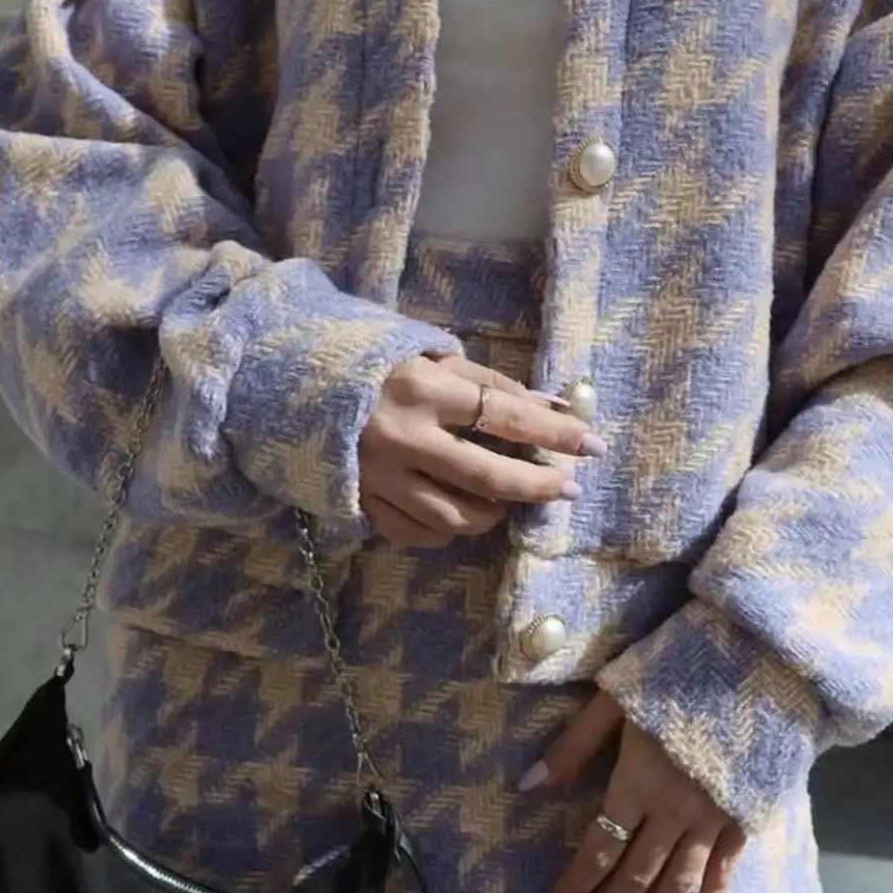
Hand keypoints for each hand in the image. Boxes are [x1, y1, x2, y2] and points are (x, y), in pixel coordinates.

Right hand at [360, 356, 604, 547]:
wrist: (298, 386)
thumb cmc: (378, 366)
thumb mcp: (433, 358)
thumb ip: (491, 384)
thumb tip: (552, 408)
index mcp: (424, 390)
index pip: (507, 415)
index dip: (556, 434)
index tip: (593, 446)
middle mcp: (403, 437)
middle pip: (487, 477)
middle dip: (537, 486)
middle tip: (567, 488)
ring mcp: (380, 477)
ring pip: (456, 516)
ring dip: (494, 512)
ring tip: (506, 500)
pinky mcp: (362, 502)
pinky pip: (420, 533)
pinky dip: (449, 529)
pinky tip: (460, 512)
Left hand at [522, 691, 744, 892]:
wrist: (757, 663)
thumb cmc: (676, 672)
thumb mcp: (615, 697)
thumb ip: (573, 745)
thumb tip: (526, 786)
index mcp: (637, 782)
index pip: (599, 848)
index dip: (577, 884)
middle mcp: (674, 811)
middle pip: (636, 876)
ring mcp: (714, 817)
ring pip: (679, 881)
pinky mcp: (746, 813)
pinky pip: (727, 865)